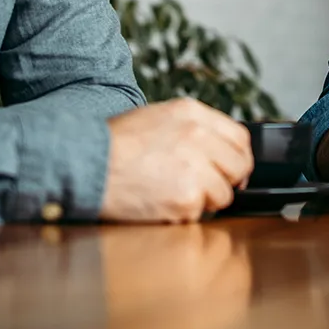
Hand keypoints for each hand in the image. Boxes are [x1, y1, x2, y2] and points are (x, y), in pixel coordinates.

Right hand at [100, 98, 253, 222]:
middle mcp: (199, 136)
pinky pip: (201, 213)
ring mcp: (196, 167)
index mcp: (192, 113)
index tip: (229, 170)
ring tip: (174, 194)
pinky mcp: (187, 197)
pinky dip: (184, 214)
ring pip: (224, 194)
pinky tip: (162, 203)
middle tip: (205, 188)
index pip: (240, 138)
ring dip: (205, 200)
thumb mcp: (156, 118)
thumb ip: (191, 129)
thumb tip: (217, 150)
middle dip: (226, 181)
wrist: (88, 164)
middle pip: (239, 166)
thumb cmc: (113, 144)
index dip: (237, 158)